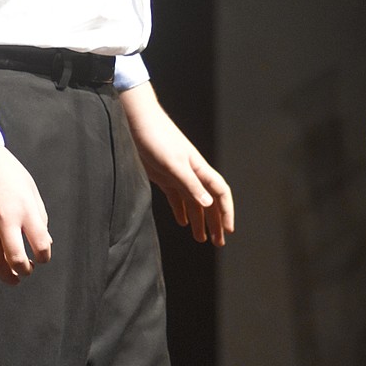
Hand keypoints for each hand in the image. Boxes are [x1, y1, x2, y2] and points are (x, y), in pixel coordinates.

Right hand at [0, 145, 51, 285]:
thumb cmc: (5, 171)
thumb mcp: (30, 189)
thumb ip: (39, 217)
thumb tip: (44, 241)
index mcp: (25, 210)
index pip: (40, 245)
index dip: (44, 257)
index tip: (42, 257)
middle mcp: (6, 221)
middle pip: (16, 260)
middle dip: (25, 270)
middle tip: (28, 269)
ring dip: (7, 274)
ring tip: (13, 277)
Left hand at [120, 83, 233, 245]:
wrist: (136, 122)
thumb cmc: (157, 139)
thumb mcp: (173, 163)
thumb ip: (190, 184)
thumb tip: (208, 203)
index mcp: (199, 169)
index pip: (220, 192)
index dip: (226, 211)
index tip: (228, 231)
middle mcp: (192, 173)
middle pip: (209, 201)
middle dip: (215, 222)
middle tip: (218, 243)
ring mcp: (178, 175)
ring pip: (193, 202)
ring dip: (199, 220)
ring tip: (201, 239)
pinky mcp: (163, 176)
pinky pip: (177, 198)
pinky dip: (181, 211)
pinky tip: (182, 222)